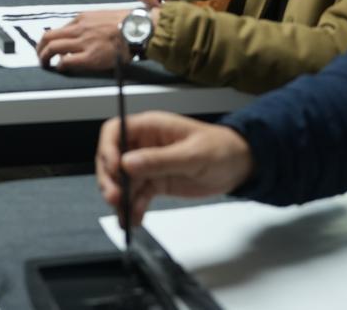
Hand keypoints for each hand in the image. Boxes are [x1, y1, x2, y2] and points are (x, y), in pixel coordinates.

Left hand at [37, 9, 127, 71]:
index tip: (47, 46)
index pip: (58, 29)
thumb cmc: (125, 24)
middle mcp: (79, 29)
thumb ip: (88, 23)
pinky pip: (67, 61)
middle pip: (48, 37)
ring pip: (53, 48)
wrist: (138, 29)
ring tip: (45, 63)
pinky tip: (61, 67)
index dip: (49, 40)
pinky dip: (60, 65)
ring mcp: (83, 43)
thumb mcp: (101, 16)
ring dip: (44, 57)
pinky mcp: (90, 57)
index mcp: (81, 19)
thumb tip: (79, 32)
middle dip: (40, 48)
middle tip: (40, 56)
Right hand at [95, 113, 253, 226]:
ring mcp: (149, 165)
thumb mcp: (191, 154)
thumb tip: (127, 163)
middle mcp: (144, 145)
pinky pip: (137, 195)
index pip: (115, 131)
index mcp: (150, 127)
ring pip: (123, 180)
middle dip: (110, 179)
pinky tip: (135, 219)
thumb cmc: (220, 149)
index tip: (113, 169)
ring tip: (124, 215)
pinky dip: (133, 208)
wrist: (239, 166)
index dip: (108, 148)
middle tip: (115, 198)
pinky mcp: (156, 182)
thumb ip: (159, 160)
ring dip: (120, 198)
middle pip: (113, 158)